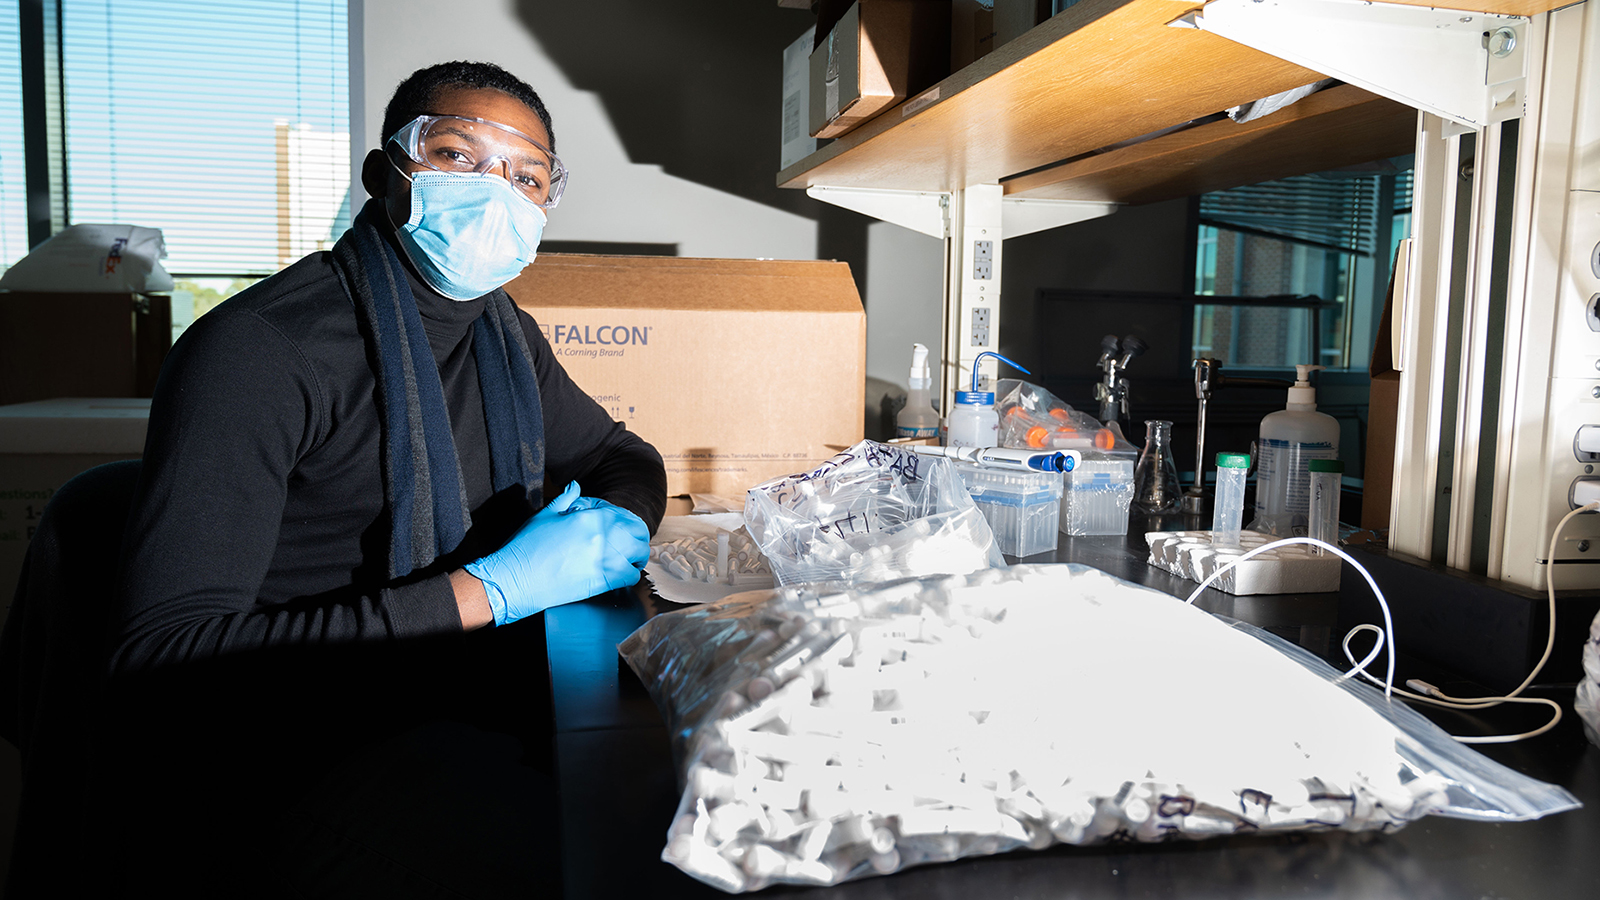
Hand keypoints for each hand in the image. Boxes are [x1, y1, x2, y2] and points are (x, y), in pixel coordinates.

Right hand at [464, 482, 649, 625]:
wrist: (515, 580)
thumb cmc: (525, 547)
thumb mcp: (545, 515)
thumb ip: (566, 499)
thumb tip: (575, 486)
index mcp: (590, 518)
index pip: (624, 514)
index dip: (623, 518)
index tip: (617, 524)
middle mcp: (603, 538)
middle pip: (638, 533)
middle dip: (636, 535)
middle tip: (629, 540)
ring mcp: (605, 561)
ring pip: (639, 555)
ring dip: (636, 555)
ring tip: (628, 557)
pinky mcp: (602, 582)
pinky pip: (630, 577)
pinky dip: (629, 574)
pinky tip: (620, 573)